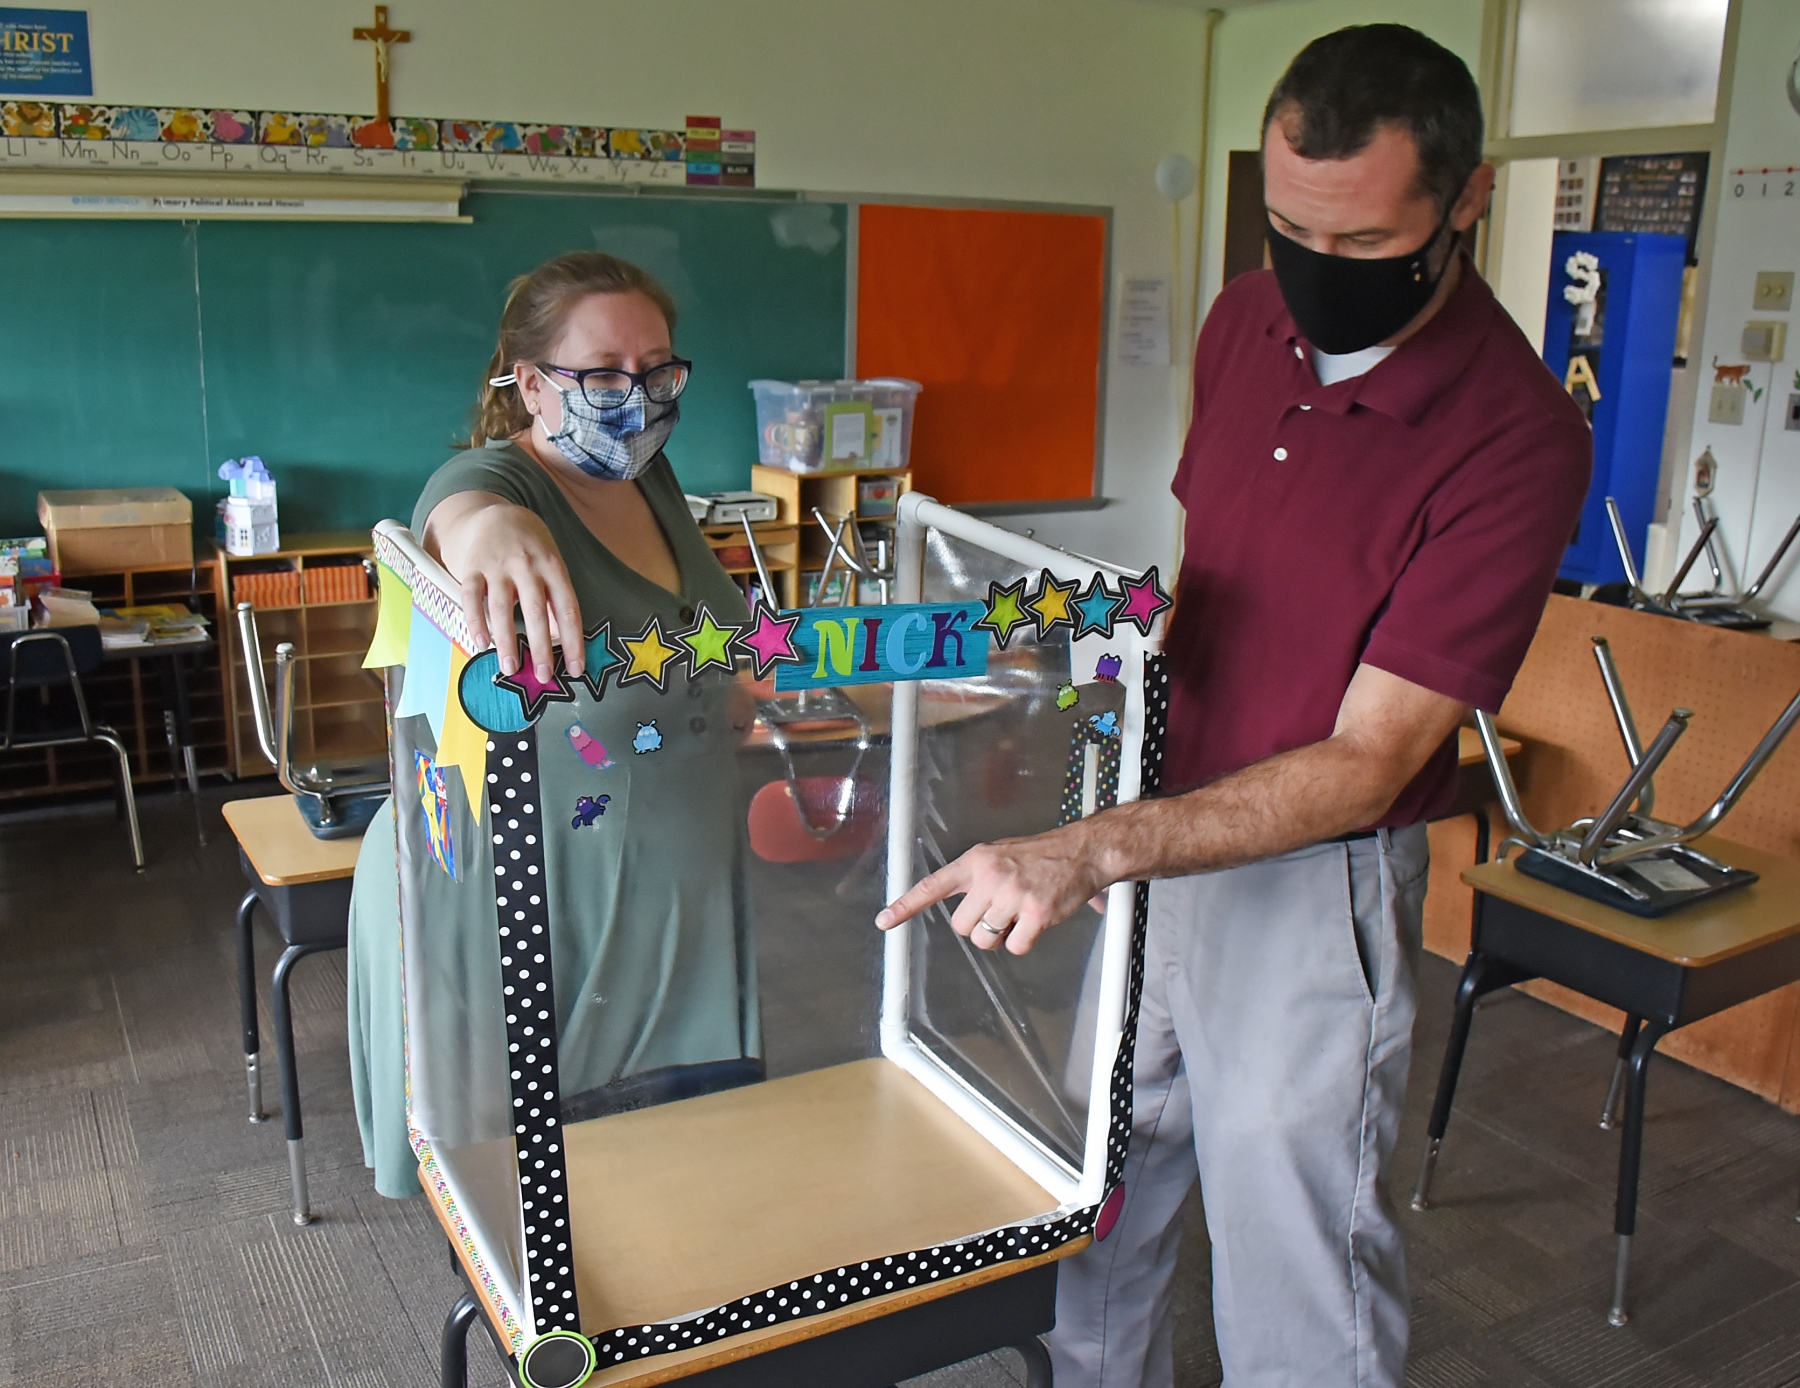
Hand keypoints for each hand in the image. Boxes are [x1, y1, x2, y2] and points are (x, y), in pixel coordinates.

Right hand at [426, 495, 582, 682]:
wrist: (496, 515)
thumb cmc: (531, 549)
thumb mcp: (551, 566)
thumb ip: (554, 599)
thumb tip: (558, 639)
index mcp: (553, 567)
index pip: (568, 609)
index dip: (573, 641)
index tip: (576, 669)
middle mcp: (527, 566)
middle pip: (536, 611)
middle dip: (540, 647)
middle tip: (544, 677)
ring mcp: (498, 566)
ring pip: (502, 608)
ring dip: (506, 641)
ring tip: (510, 668)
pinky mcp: (472, 567)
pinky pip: (472, 598)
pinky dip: (475, 621)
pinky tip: (481, 643)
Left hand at [875, 823, 1108, 954]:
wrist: (1081, 852)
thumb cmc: (1040, 855)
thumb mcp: (999, 854)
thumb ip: (976, 877)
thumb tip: (958, 902)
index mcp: (976, 861)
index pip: (932, 885)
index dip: (905, 905)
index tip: (884, 921)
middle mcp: (990, 877)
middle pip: (961, 926)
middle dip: (977, 926)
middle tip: (1000, 911)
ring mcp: (1012, 895)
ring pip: (984, 940)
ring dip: (999, 936)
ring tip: (1018, 915)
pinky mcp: (1035, 914)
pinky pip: (1014, 947)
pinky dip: (1023, 942)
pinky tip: (1035, 922)